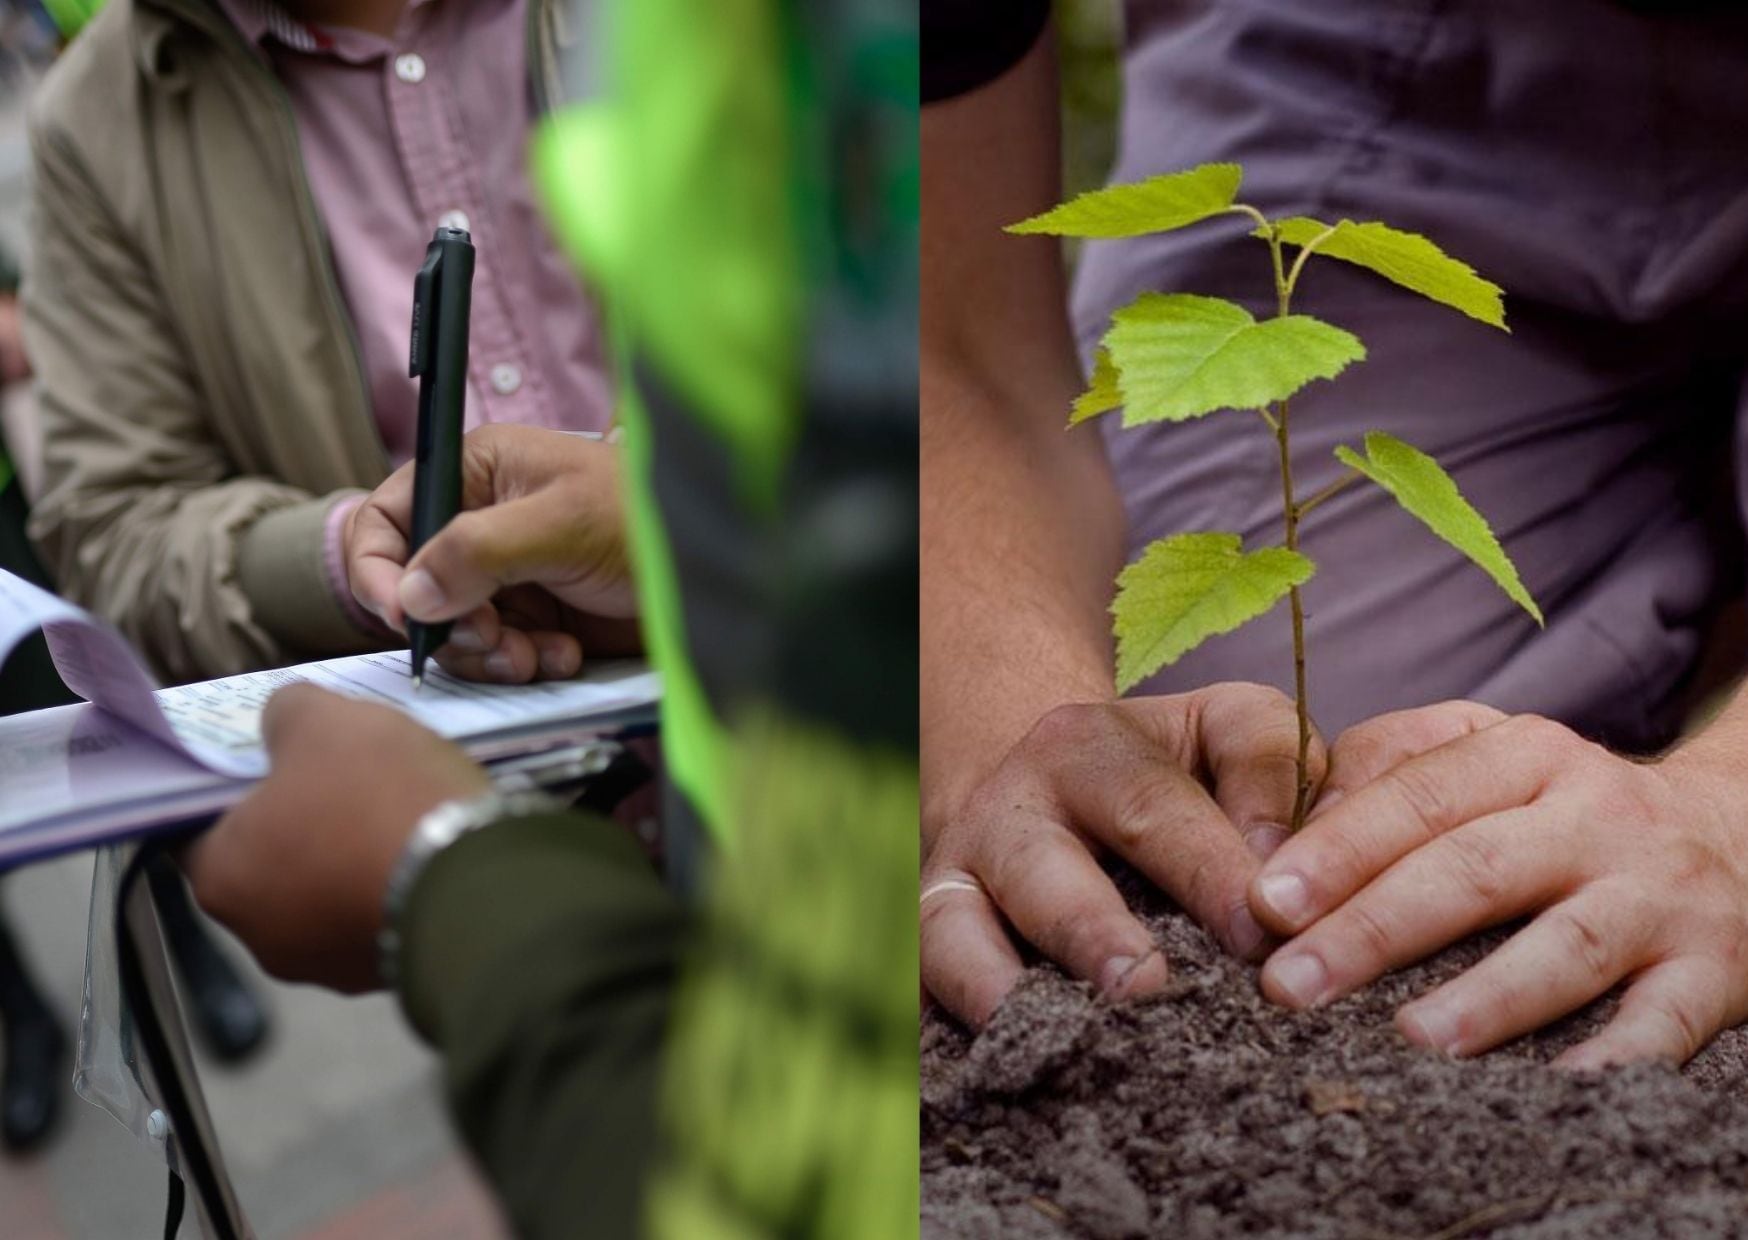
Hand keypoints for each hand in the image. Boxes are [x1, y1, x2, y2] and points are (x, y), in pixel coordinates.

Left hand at [183, 684, 490, 991]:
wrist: (474, 882)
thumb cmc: (376, 798)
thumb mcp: (325, 720)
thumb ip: (285, 713)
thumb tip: (280, 722)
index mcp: (220, 878)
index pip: (199, 827)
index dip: (238, 788)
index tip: (280, 762)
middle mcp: (258, 937)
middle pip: (268, 865)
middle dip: (302, 827)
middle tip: (346, 784)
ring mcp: (326, 966)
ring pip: (325, 898)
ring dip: (349, 863)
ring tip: (397, 819)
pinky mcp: (386, 977)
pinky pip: (377, 919)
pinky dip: (391, 890)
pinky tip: (425, 855)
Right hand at [345, 425, 640, 682]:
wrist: (723, 570)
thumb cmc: (647, 519)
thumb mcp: (559, 525)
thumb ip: (478, 552)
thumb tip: (411, 593)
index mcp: (478, 474)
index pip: (389, 518)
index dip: (380, 569)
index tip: (404, 616)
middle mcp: (484, 523)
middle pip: (417, 588)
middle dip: (451, 624)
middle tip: (493, 637)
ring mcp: (510, 575)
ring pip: (456, 630)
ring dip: (490, 652)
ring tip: (537, 654)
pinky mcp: (539, 618)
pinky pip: (499, 654)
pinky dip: (524, 662)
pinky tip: (565, 654)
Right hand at [921, 684, 1326, 1026]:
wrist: (1048, 783)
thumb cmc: (1170, 770)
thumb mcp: (1223, 729)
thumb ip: (1270, 766)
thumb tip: (1278, 871)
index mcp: (1086, 746)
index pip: (1150, 806)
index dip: (1207, 871)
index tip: (1264, 933)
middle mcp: (1008, 807)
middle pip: (1043, 871)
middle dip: (1093, 934)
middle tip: (1148, 987)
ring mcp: (955, 877)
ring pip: (956, 931)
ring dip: (1006, 989)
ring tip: (1071, 1035)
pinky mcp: (930, 942)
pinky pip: (930, 988)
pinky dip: (963, 1026)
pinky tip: (1015, 1065)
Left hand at [1249, 703, 1747, 1066]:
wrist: (1737, 833)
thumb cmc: (1562, 807)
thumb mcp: (1488, 756)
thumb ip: (1390, 767)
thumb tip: (1293, 825)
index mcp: (1525, 755)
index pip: (1418, 798)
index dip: (1338, 849)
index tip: (1266, 903)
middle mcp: (1594, 816)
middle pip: (1473, 869)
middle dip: (1373, 929)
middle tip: (1290, 983)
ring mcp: (1657, 894)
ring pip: (1566, 946)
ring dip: (1487, 996)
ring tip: (1411, 1039)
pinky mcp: (1713, 969)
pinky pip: (1664, 1021)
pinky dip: (1616, 1058)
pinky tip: (1554, 1088)